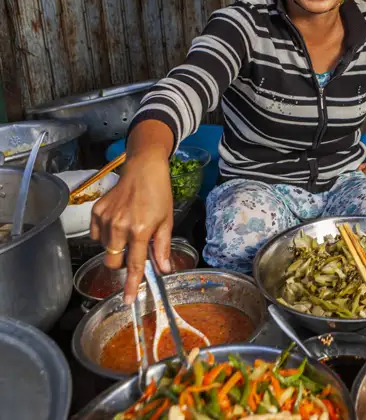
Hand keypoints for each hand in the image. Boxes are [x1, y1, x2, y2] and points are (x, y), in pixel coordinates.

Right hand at [90, 150, 173, 303]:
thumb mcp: (167, 221)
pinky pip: (96, 235)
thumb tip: (163, 269)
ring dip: (116, 247)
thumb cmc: (159, 194)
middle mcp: (119, 226)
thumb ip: (162, 247)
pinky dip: (106, 236)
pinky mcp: (96, 212)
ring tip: (129, 230)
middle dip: (122, 264)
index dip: (132, 284)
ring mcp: (105, 219)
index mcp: (139, 230)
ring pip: (105, 249)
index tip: (128, 300)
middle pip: (113, 262)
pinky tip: (118, 224)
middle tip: (134, 253)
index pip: (135, 264)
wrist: (143, 169)